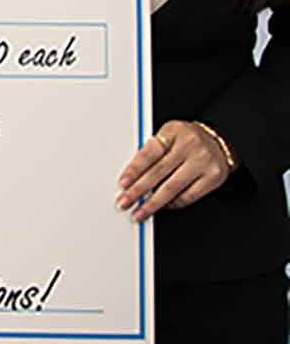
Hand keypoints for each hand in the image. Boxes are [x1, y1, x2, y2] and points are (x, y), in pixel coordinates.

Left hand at [115, 120, 233, 221]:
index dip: (134, 170)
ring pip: (172, 187)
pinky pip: (188, 196)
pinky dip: (173, 204)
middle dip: (138, 191)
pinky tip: (162, 207)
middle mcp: (188, 146)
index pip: (149, 153)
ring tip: (140, 212)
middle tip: (124, 202)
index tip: (123, 184)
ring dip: (152, 203)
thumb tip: (131, 176)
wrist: (220, 140)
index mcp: (173, 131)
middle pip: (158, 172)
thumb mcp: (169, 135)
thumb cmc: (187, 139)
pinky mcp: (213, 177)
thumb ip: (152, 150)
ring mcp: (202, 162)